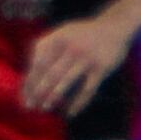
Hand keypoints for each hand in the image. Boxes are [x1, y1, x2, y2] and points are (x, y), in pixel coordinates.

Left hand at [15, 13, 133, 114]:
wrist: (115, 26)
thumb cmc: (83, 33)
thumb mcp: (63, 33)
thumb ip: (46, 48)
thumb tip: (28, 76)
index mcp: (59, 38)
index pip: (38, 63)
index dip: (30, 82)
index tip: (25, 96)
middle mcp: (71, 47)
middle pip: (50, 75)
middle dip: (38, 93)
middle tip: (31, 107)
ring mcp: (87, 58)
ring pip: (65, 83)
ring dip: (53, 97)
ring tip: (45, 108)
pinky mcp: (101, 68)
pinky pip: (86, 90)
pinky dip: (77, 103)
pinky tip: (70, 113)